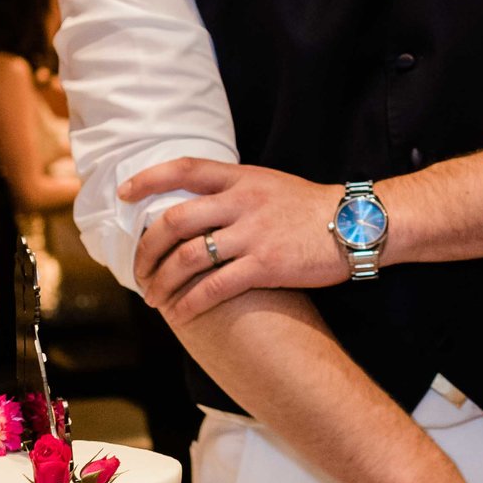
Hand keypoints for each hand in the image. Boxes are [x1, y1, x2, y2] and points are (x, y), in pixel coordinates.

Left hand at [119, 159, 348, 319]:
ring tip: (154, 298)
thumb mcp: (271, 185)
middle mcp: (242, 201)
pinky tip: (181, 313)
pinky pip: (214, 286)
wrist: (357, 225)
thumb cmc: (313, 209)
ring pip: (187, 257)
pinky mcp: (266, 265)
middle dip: (146, 249)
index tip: (124, 194)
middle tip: (137, 271)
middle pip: (175, 220)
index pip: (185, 168)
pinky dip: (190, 302)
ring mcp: (254, 233)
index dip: (148, 179)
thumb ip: (235, 192)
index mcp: (242, 178)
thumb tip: (196, 207)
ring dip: (162, 281)